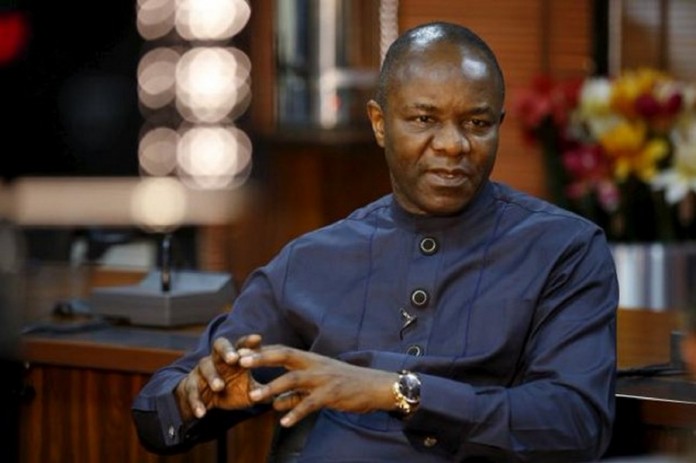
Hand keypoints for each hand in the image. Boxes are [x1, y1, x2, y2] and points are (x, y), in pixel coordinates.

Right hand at [175, 334, 262, 420]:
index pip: (241, 345)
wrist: (203, 402)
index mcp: (234, 358)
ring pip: (205, 367)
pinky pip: (192, 391)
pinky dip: (196, 402)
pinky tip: (202, 413)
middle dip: (226, 350)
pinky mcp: (190, 385)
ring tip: (219, 387)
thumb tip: (284, 394)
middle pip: (219, 345)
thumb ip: (262, 390)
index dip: (248, 341)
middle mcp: (217, 359)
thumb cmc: (230, 391)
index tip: (258, 339)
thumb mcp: (247, 391)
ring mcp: (202, 371)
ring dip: (212, 376)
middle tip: (234, 358)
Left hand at [239, 346, 397, 426]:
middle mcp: (314, 365)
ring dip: (272, 388)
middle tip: (240, 363)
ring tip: (254, 397)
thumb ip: (296, 394)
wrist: (375, 386)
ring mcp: (323, 379)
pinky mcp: (331, 394)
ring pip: (293, 380)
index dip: (261, 352)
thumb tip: (275, 404)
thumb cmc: (346, 384)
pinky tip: (283, 422)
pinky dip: (296, 412)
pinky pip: (310, 404)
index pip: (282, 351)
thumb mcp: (319, 385)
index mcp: (311, 360)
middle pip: (284, 356)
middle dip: (262, 358)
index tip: (241, 354)